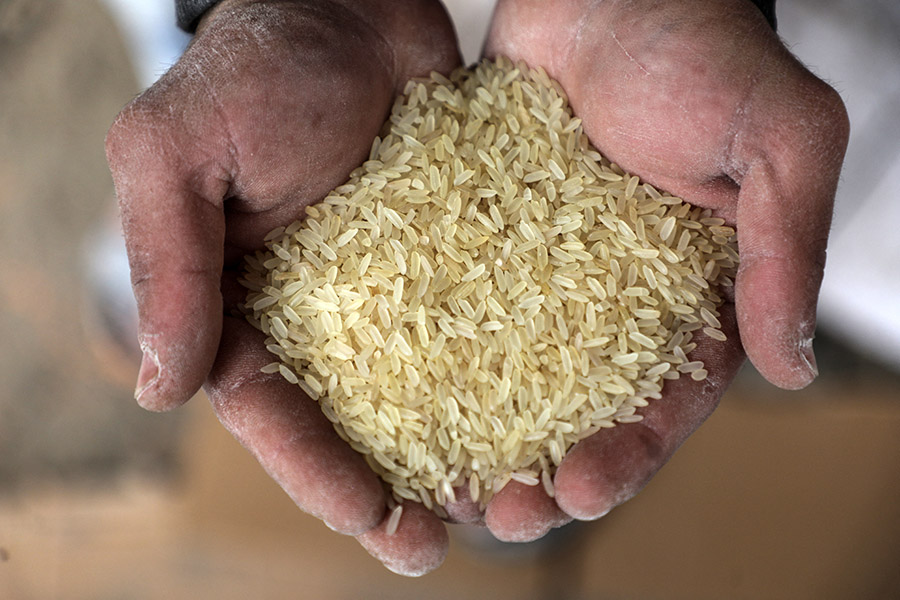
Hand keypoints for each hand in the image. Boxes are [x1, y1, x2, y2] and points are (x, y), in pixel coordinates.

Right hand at [105, 0, 460, 575]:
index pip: (270, 407)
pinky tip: (533, 417)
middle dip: (383, 488)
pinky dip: (496, 376)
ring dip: (446, 451)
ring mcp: (382, 290)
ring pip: (412, 391)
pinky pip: (468, 328)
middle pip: (343, 419)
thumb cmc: (255, 67)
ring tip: (497, 503)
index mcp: (238, 301)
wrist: (350, 4)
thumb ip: (171, 268)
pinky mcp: (443, 259)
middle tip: (431, 545)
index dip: (315, 471)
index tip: (371, 520)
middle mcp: (312, 310)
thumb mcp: (180, 155)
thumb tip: (163, 393)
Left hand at [479, 0, 848, 538]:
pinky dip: (437, 362)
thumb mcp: (780, 142)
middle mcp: (618, 301)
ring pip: (517, 380)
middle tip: (501, 513)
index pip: (669, 400)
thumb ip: (787, 252)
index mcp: (696, 295)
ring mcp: (548, 278)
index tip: (583, 489)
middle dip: (548, 471)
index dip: (631, 454)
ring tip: (445, 485)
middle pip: (585, 411)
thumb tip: (794, 365)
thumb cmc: (702, 51)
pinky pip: (463, 311)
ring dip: (484, 439)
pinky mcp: (490, 244)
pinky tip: (402, 401)